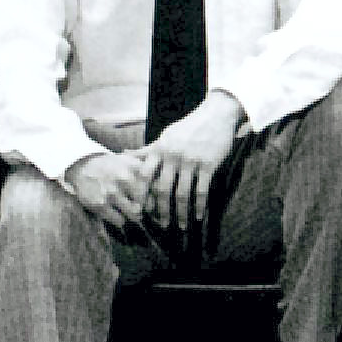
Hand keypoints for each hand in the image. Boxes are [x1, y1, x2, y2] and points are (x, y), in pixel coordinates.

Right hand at [66, 150, 152, 229]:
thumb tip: (163, 185)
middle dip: (147, 209)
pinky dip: (121, 221)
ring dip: (135, 216)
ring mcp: (112, 193)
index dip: (157, 197)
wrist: (83, 165)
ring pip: (134, 214)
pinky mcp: (100, 205)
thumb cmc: (112, 165)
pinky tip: (119, 213)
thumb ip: (148, 168)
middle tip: (145, 211)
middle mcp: (124, 179)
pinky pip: (119, 221)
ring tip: (132, 212)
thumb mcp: (130, 159)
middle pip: (147, 203)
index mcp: (134, 167)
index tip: (155, 201)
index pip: (155, 188)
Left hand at [141, 94, 245, 229]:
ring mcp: (190, 161)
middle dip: (161, 210)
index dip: (140, 194)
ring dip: (181, 213)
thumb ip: (147, 149)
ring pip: (182, 193)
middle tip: (161, 225)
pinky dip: (199, 206)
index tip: (138, 210)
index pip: (145, 175)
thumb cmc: (189, 127)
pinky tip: (198, 216)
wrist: (216, 115)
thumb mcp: (166, 136)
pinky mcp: (208, 165)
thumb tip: (125, 154)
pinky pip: (202, 190)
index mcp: (160, 149)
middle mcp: (173, 155)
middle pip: (162, 189)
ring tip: (182, 226)